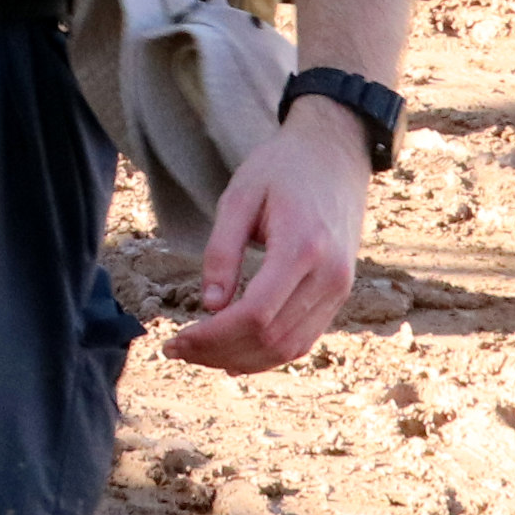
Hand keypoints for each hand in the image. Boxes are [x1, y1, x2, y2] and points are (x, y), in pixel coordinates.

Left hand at [167, 101, 369, 373]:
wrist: (335, 154)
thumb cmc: (281, 169)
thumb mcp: (239, 197)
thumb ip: (221, 251)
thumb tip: (209, 306)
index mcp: (302, 248)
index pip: (256, 314)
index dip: (212, 336)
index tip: (175, 340)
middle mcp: (329, 276)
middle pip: (272, 338)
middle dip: (219, 352)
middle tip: (176, 349)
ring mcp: (339, 288)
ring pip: (290, 348)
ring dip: (242, 360)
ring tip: (198, 354)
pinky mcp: (338, 294)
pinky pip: (304, 338)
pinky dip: (268, 354)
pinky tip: (233, 355)